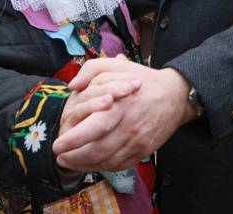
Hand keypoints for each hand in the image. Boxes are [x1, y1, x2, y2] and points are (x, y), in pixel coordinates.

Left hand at [53, 56, 195, 171]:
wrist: (175, 95)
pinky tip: (90, 163)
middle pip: (98, 150)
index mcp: (120, 104)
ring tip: (69, 161)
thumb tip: (72, 86)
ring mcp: (138, 141)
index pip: (94, 127)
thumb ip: (91, 70)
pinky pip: (119, 165)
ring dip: (85, 165)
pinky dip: (102, 167)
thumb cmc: (142, 80)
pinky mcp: (143, 151)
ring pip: (107, 161)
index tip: (57, 144)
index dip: (74, 140)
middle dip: (74, 157)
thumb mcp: (116, 65)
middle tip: (59, 156)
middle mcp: (129, 126)